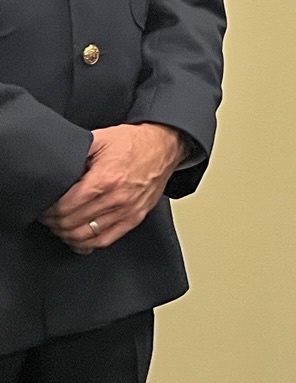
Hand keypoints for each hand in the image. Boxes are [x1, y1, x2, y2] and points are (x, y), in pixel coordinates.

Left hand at [40, 123, 186, 253]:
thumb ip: (76, 152)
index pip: (66, 207)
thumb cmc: (134, 142)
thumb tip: (54, 165)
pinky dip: (88, 244)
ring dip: (67, 234)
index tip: (44, 207)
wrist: (165, 145)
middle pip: (72, 223)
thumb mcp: (101, 138)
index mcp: (106, 179)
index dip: (48, 210)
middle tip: (47, 217)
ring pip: (86, 236)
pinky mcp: (136, 217)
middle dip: (53, 223)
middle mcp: (118, 198)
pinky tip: (79, 238)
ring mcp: (128, 210)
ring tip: (60, 227)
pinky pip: (106, 240)